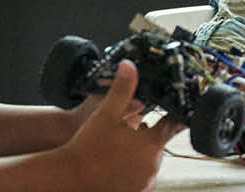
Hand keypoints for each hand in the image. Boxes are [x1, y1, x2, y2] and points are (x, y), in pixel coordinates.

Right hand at [48, 60, 182, 190]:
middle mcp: (154, 163)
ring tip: (119, 147)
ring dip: (141, 151)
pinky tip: (118, 162)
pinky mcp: (139, 190)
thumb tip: (130, 65)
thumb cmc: (87, 145)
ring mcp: (147, 179)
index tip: (172, 109)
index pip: (175, 123)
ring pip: (151, 159)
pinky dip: (135, 168)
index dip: (173, 114)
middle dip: (149, 133)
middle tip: (130, 129)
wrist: (70, 177)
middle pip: (160, 141)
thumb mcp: (105, 113)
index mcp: (152, 142)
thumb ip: (122, 89)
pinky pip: (143, 175)